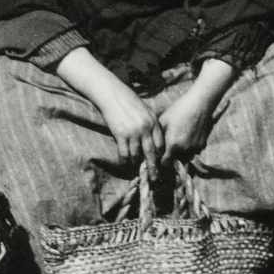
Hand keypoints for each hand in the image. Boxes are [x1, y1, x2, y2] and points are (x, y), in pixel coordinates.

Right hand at [52, 47, 162, 171]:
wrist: (112, 94)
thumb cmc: (129, 102)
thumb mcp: (146, 111)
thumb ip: (152, 126)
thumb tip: (156, 141)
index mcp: (153, 123)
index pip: (161, 145)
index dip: (161, 157)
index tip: (161, 165)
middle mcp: (145, 129)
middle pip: (151, 154)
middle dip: (153, 168)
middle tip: (154, 179)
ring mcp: (133, 132)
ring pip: (136, 155)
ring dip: (135, 165)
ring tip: (136, 171)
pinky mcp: (120, 134)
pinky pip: (124, 153)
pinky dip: (124, 161)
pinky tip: (125, 164)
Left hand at [158, 89, 215, 161]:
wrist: (199, 104)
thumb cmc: (178, 110)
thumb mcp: (162, 121)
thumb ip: (157, 137)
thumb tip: (152, 148)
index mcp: (173, 145)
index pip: (165, 164)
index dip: (161, 162)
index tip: (159, 157)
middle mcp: (185, 150)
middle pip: (176, 161)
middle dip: (172, 157)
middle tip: (169, 146)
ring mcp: (195, 148)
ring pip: (186, 157)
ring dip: (181, 154)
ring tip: (179, 140)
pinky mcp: (202, 145)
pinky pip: (193, 151)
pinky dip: (190, 148)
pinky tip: (187, 136)